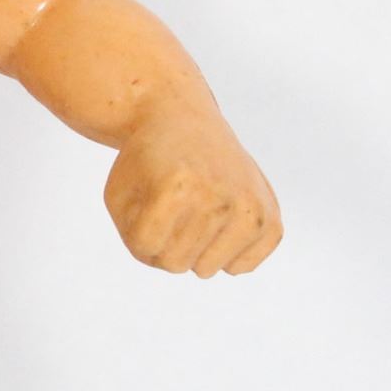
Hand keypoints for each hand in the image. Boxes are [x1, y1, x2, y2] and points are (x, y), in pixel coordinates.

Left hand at [105, 112, 281, 276]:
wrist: (183, 120)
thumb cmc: (146, 164)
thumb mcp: (119, 196)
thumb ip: (137, 242)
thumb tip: (198, 266)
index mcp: (179, 187)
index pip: (146, 249)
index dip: (135, 234)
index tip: (142, 204)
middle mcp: (221, 197)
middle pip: (175, 264)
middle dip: (162, 243)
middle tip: (168, 206)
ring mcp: (251, 208)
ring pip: (206, 270)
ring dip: (191, 249)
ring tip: (192, 210)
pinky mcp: (270, 218)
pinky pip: (242, 268)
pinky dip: (223, 254)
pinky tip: (218, 222)